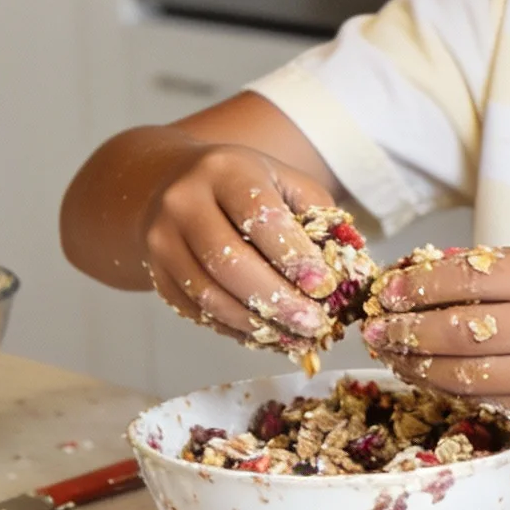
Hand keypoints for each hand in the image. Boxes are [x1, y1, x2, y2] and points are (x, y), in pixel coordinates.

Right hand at [138, 144, 340, 346]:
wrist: (167, 184)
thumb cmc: (244, 186)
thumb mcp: (284, 183)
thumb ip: (320, 218)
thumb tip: (353, 270)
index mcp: (226, 170)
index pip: (260, 217)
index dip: (293, 256)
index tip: (325, 286)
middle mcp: (185, 202)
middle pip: (229, 263)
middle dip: (276, 301)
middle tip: (313, 324)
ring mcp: (162, 240)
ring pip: (208, 294)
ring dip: (255, 324)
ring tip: (294, 338)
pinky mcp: (155, 273)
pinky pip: (194, 311)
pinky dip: (233, 329)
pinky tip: (265, 336)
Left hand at [360, 248, 509, 434]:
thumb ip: (506, 273)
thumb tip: (424, 274)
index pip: (473, 278)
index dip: (420, 286)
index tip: (387, 290)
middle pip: (461, 330)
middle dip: (406, 329)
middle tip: (375, 328)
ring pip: (466, 372)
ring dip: (419, 364)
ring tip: (393, 354)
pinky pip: (487, 398)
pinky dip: (451, 387)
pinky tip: (430, 375)